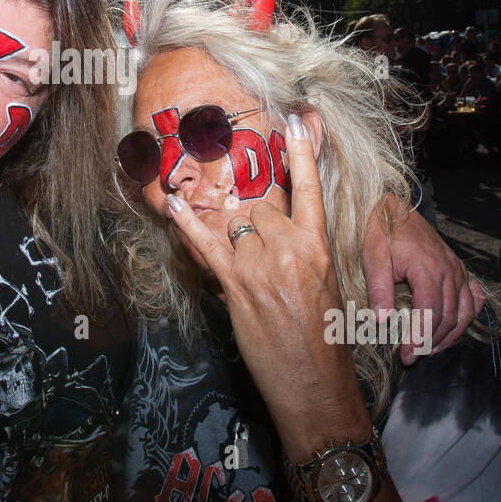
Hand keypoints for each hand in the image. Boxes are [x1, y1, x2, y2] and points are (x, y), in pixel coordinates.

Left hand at [164, 116, 369, 451]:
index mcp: (319, 246)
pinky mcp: (236, 285)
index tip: (295, 118)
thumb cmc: (324, 338)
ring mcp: (260, 265)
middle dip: (255, 220)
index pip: (310, 188)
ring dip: (232, 236)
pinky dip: (187, 225)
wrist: (315, 383)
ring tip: (241, 257)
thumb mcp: (326, 285)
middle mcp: (289, 249)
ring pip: (235, 225)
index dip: (302, 150)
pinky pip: (206, 245)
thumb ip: (304, 251)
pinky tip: (173, 205)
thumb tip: (280, 231)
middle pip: (260, 206)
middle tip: (259, 243)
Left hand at [362, 197, 481, 363]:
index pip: (430, 314)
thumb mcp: (373, 260)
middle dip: (431, 342)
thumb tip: (382, 321)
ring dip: (450, 336)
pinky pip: (473, 299)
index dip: (420, 338)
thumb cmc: (381, 233)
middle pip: (448, 318)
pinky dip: (466, 318)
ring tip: (430, 350)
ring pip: (464, 313)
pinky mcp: (459, 270)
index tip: (407, 356)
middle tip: (412, 358)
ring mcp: (458, 270)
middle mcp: (450, 271)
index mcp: (428, 269)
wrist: (394, 210)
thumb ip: (379, 290)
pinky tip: (453, 330)